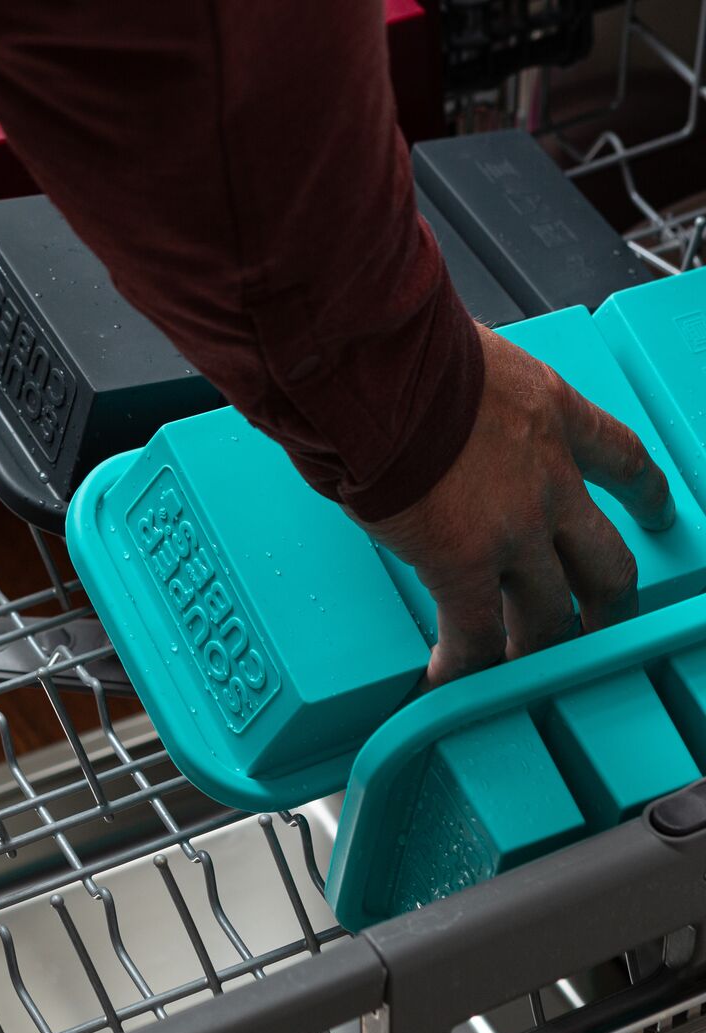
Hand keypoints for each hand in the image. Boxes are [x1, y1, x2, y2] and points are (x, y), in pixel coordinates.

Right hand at [360, 324, 674, 687]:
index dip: (643, 492)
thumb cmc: (402, 353)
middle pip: (605, 560)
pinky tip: (447, 677)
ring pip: (549, 612)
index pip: (620, 456)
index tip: (656, 509)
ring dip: (536, 645)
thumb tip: (429, 411)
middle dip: (608, 600)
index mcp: (552, 415)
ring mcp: (514, 530)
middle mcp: (550, 479)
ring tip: (518, 666)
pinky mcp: (462, 565)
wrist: (379, 374)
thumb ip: (469, 397)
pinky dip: (463, 663)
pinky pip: (473, 633)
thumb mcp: (465, 359)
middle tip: (600, 618)